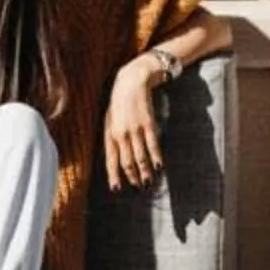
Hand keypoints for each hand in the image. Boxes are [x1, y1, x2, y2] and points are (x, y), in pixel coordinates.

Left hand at [104, 61, 164, 190]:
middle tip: (139, 187)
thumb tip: (118, 157)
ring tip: (149, 183)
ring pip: (140, 156)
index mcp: (109, 133)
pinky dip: (156, 157)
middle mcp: (120, 133)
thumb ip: (113, 137)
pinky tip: (160, 166)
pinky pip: (152, 145)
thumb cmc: (120, 102)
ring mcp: (134, 129)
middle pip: (126, 161)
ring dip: (145, 172)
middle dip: (132, 177)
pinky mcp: (148, 123)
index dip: (114, 175)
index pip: (110, 159)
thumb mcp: (110, 119)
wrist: (132, 80)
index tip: (117, 190)